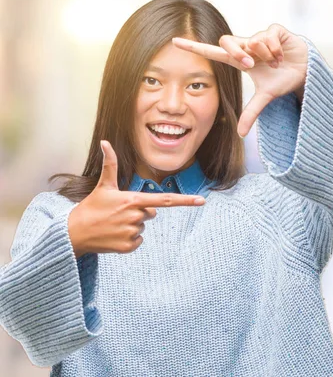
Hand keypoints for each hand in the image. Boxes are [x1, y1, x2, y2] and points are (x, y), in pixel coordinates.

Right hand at [68, 140, 205, 257]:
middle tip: (119, 212)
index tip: (202, 201)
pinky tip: (114, 235)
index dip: (185, 201)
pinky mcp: (128, 247)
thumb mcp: (103, 186)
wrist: (74, 233)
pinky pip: (138, 241)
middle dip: (139, 212)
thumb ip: (110, 164)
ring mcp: (132, 232)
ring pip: (143, 227)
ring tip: (114, 224)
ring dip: (132, 226)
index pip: (165, 200)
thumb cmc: (92, 207)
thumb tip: (105, 141)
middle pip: (151, 213)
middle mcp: (136, 216)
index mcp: (133, 200)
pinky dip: (129, 239)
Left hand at [172, 24, 307, 136]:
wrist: (306, 72)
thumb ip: (251, 112)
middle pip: (228, 42)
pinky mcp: (274, 30)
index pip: (214, 52)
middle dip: (238, 54)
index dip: (195, 48)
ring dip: (265, 56)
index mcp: (240, 60)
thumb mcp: (266, 96)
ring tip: (275, 63)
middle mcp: (247, 46)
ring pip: (252, 42)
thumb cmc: (283, 80)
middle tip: (252, 65)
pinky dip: (275, 50)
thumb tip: (241, 135)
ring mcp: (260, 36)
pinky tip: (282, 55)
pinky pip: (267, 37)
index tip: (175, 42)